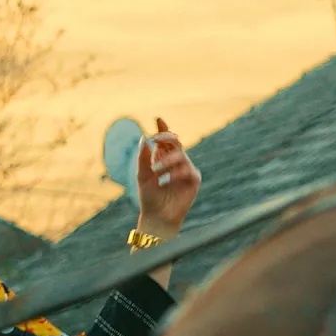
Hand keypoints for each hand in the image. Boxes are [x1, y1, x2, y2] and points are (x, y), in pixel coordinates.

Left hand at [136, 117, 200, 232]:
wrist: (156, 216)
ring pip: (180, 155)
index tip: (158, 119)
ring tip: (156, 171)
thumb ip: (143, 158)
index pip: (165, 140)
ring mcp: (186, 170)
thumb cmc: (149, 197)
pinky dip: (177, 172)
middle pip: (175, 142)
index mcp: (163, 158)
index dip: (163, 129)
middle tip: (156, 137)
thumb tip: (144, 138)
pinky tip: (168, 179)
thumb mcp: (142, 175)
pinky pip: (188, 170)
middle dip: (167, 137)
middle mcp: (176, 162)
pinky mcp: (193, 180)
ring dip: (167, 161)